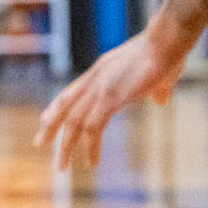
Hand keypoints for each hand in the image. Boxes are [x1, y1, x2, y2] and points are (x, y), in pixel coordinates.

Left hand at [35, 26, 187, 169]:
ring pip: (73, 122)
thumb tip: (160, 99)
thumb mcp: (158, 75)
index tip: (45, 119)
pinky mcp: (110, 98)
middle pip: (65, 106)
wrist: (167, 41)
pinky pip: (93, 128)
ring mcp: (100, 88)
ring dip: (66, 146)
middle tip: (39, 143)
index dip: (57, 107)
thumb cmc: (167, 53)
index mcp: (101, 70)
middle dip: (51, 126)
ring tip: (62, 167)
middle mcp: (95, 78)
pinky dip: (89, 147)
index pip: (71, 91)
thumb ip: (157, 88)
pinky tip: (90, 162)